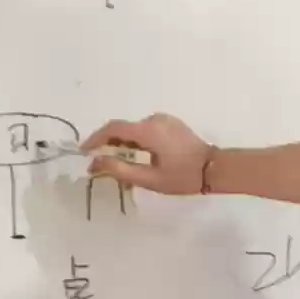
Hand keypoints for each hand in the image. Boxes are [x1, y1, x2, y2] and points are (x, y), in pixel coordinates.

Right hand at [83, 114, 214, 197]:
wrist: (215, 169)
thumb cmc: (183, 177)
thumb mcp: (149, 179)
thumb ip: (119, 170)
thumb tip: (94, 163)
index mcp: (148, 130)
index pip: (113, 128)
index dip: (95, 138)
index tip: (84, 152)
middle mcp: (154, 119)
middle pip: (123, 128)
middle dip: (108, 144)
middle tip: (99, 163)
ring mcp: (164, 120)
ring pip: (134, 130)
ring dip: (123, 144)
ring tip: (117, 164)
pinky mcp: (171, 124)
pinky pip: (146, 130)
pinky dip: (136, 141)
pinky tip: (136, 157)